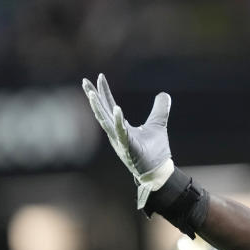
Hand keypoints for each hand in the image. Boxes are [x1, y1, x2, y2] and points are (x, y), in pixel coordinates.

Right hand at [82, 73, 174, 208]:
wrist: (159, 171)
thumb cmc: (155, 151)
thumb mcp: (158, 124)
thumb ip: (160, 110)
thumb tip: (164, 94)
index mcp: (121, 127)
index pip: (109, 106)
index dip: (104, 92)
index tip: (98, 78)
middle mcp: (116, 133)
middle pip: (102, 111)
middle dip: (93, 97)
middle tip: (84, 81)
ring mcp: (120, 140)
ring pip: (105, 122)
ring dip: (98, 107)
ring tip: (91, 93)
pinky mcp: (128, 147)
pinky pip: (122, 133)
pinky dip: (118, 122)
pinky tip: (117, 110)